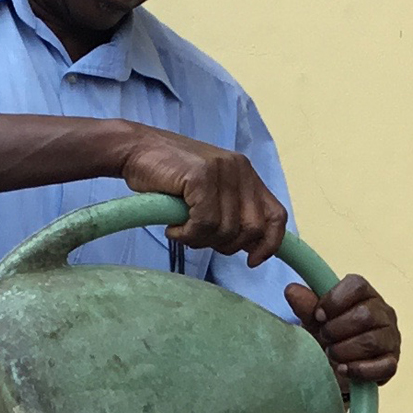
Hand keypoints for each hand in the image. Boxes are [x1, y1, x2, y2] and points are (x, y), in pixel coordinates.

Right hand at [117, 125, 288, 264]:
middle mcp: (240, 169)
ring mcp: (222, 170)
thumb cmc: (169, 177)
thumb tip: (249, 246)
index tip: (252, 261)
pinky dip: (187, 234)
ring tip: (181, 229)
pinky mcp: (201, 176)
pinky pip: (204, 223)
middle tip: (199, 238)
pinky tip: (173, 227)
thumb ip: (231, 212)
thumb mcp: (209, 192)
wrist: (136, 150)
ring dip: (200, 240)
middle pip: (252, 229)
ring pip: (226, 230)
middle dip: (226, 245)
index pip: (276, 215)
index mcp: (247, 174)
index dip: (270, 244)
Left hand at [285, 274, 400, 389]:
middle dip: (337, 330)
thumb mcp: (315, 321)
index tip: (319, 316)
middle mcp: (383, 313)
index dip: (334, 301)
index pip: (357, 286)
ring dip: (345, 350)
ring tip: (331, 355)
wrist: (336, 368)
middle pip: (365, 315)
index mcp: (365, 295)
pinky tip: (343, 369)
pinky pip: (383, 366)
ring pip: (372, 341)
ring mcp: (391, 338)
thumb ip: (306, 306)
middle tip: (324, 339)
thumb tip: (291, 290)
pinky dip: (359, 370)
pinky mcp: (392, 362)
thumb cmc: (330, 337)